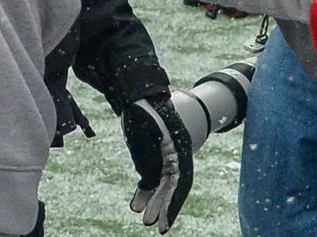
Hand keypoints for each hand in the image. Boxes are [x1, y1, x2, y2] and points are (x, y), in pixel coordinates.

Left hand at [119, 95, 194, 232]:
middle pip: (172, 186)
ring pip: (161, 183)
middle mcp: (176, 154)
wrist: (137, 93)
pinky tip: (136, 203)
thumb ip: (150, 162)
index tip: (164, 224)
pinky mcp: (153, 153)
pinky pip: (151, 176)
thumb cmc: (143, 112)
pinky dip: (145, 189)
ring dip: (153, 200)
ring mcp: (165, 154)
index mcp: (180, 149)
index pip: (180, 183)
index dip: (173, 205)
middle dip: (162, 206)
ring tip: (143, 217)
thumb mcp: (145, 137)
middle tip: (151, 224)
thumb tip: (150, 186)